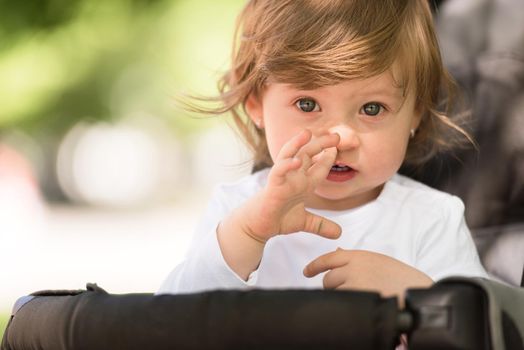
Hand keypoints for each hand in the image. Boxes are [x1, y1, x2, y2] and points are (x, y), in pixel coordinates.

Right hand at [240, 129, 341, 241]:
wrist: (258, 227)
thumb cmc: (278, 218)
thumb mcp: (305, 222)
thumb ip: (321, 225)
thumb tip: (339, 234)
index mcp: (302, 182)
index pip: (318, 165)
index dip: (328, 156)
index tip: (338, 148)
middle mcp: (294, 177)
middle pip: (307, 154)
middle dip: (321, 144)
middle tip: (336, 136)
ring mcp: (283, 180)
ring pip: (290, 156)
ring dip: (297, 144)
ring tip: (307, 133)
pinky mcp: (272, 186)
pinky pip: (279, 172)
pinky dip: (287, 165)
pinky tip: (297, 161)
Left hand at [303, 249, 432, 305]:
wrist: (415, 291)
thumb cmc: (400, 278)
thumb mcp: (377, 261)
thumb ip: (355, 259)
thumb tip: (336, 253)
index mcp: (359, 256)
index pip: (328, 258)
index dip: (314, 265)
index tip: (307, 271)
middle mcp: (353, 268)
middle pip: (328, 278)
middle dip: (332, 286)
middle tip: (344, 291)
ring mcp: (354, 284)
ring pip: (334, 292)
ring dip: (340, 296)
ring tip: (357, 298)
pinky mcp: (357, 298)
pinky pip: (342, 302)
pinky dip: (345, 305)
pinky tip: (356, 306)